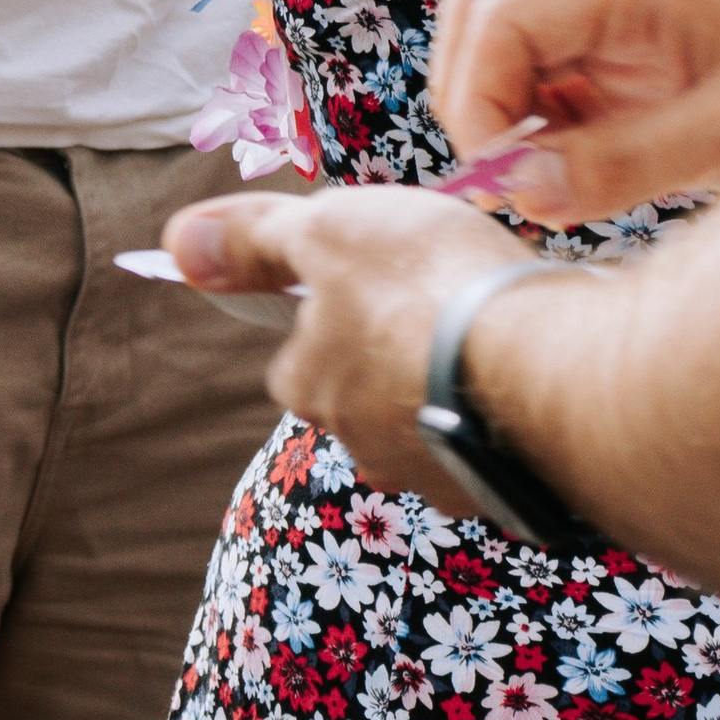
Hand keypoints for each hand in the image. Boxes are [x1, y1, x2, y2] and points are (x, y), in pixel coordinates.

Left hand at [167, 185, 546, 509]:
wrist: (542, 366)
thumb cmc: (425, 286)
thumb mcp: (326, 231)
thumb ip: (253, 238)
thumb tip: (177, 242)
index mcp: (313, 387)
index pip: (298, 355)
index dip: (333, 308)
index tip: (378, 278)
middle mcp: (363, 445)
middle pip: (364, 391)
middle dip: (394, 352)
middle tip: (439, 298)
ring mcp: (435, 474)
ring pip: (429, 417)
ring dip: (451, 380)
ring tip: (493, 329)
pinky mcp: (501, 488)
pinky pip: (491, 440)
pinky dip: (502, 408)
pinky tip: (531, 368)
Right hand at [430, 0, 719, 224]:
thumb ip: (621, 162)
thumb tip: (515, 190)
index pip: (501, 17)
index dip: (477, 101)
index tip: (497, 182)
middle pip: (484, 17)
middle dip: (476, 102)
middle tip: (506, 187)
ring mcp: (622, 17)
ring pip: (507, 49)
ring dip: (504, 119)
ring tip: (542, 191)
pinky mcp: (633, 60)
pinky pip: (551, 86)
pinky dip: (540, 135)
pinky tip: (575, 184)